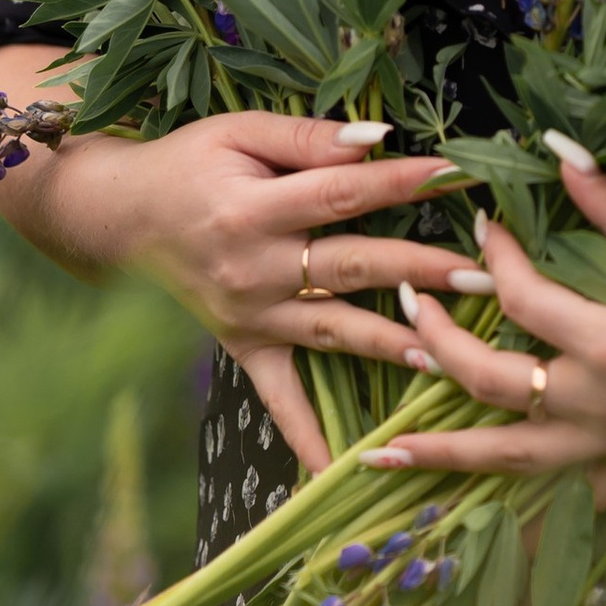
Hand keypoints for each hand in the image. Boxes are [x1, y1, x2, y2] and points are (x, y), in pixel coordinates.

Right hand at [0, 94, 496, 475]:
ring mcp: (249, 316)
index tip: (459, 175)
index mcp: (253, 210)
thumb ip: (309, 138)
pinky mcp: (242, 345)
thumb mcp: (239, 132)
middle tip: (486, 277)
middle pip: (353, 267)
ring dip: (395, 343)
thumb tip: (379, 139)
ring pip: (335, 332)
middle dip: (422, 271)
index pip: (344, 194)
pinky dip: (308, 437)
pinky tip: (343, 472)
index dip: (402, 183)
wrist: (118, 216)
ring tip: (453, 353)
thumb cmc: (187, 163)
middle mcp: (253, 270)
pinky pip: (279, 398)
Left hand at [358, 145, 605, 507]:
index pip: (522, 299)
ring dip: (442, 455)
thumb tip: (559, 152)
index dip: (494, 257)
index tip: (481, 227)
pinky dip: (515, 515)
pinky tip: (476, 523)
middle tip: (408, 312)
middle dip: (440, 348)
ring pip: (506, 461)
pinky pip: (560, 505)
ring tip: (381, 456)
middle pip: (491, 383)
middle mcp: (594, 406)